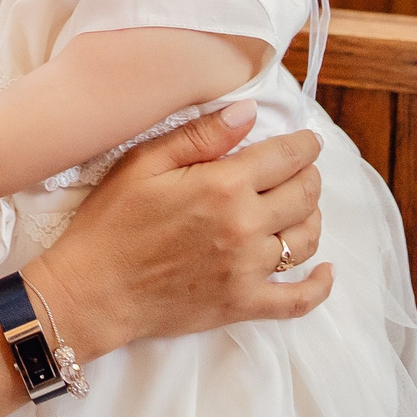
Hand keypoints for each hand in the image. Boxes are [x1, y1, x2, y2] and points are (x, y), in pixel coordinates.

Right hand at [25, 105, 330, 362]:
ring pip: (305, 239)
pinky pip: (298, 299)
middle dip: (309, 176)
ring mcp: (247, 270)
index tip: (307, 141)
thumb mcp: (144, 163)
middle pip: (304, 195)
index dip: (304, 145)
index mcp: (224, 186)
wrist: (92, 291)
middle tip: (299, 170)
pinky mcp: (243, 304)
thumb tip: (249, 112)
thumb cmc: (111, 222)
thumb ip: (201, 135)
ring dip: (311, 219)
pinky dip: (319, 285)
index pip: (287, 157)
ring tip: (300, 208)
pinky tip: (325, 270)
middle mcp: (245, 226)